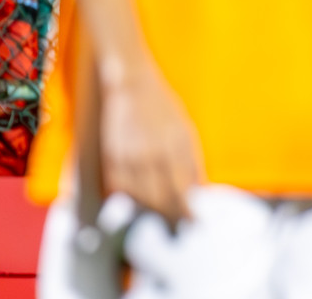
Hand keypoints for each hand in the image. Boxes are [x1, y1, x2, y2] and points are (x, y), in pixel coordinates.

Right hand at [99, 69, 203, 226]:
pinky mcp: (112, 156)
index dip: (187, 211)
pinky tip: (134, 200)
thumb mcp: (185, 131)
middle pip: (160, 199)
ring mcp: (130, 157)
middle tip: (178, 226)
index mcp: (176, 148)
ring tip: (159, 216)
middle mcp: (153, 155)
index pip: (182, 190)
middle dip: (170, 215)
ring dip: (149, 209)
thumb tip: (199, 190)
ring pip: (139, 197)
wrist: (132, 85)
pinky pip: (118, 188)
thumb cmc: (163, 109)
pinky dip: (126, 198)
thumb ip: (192, 161)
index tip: (194, 222)